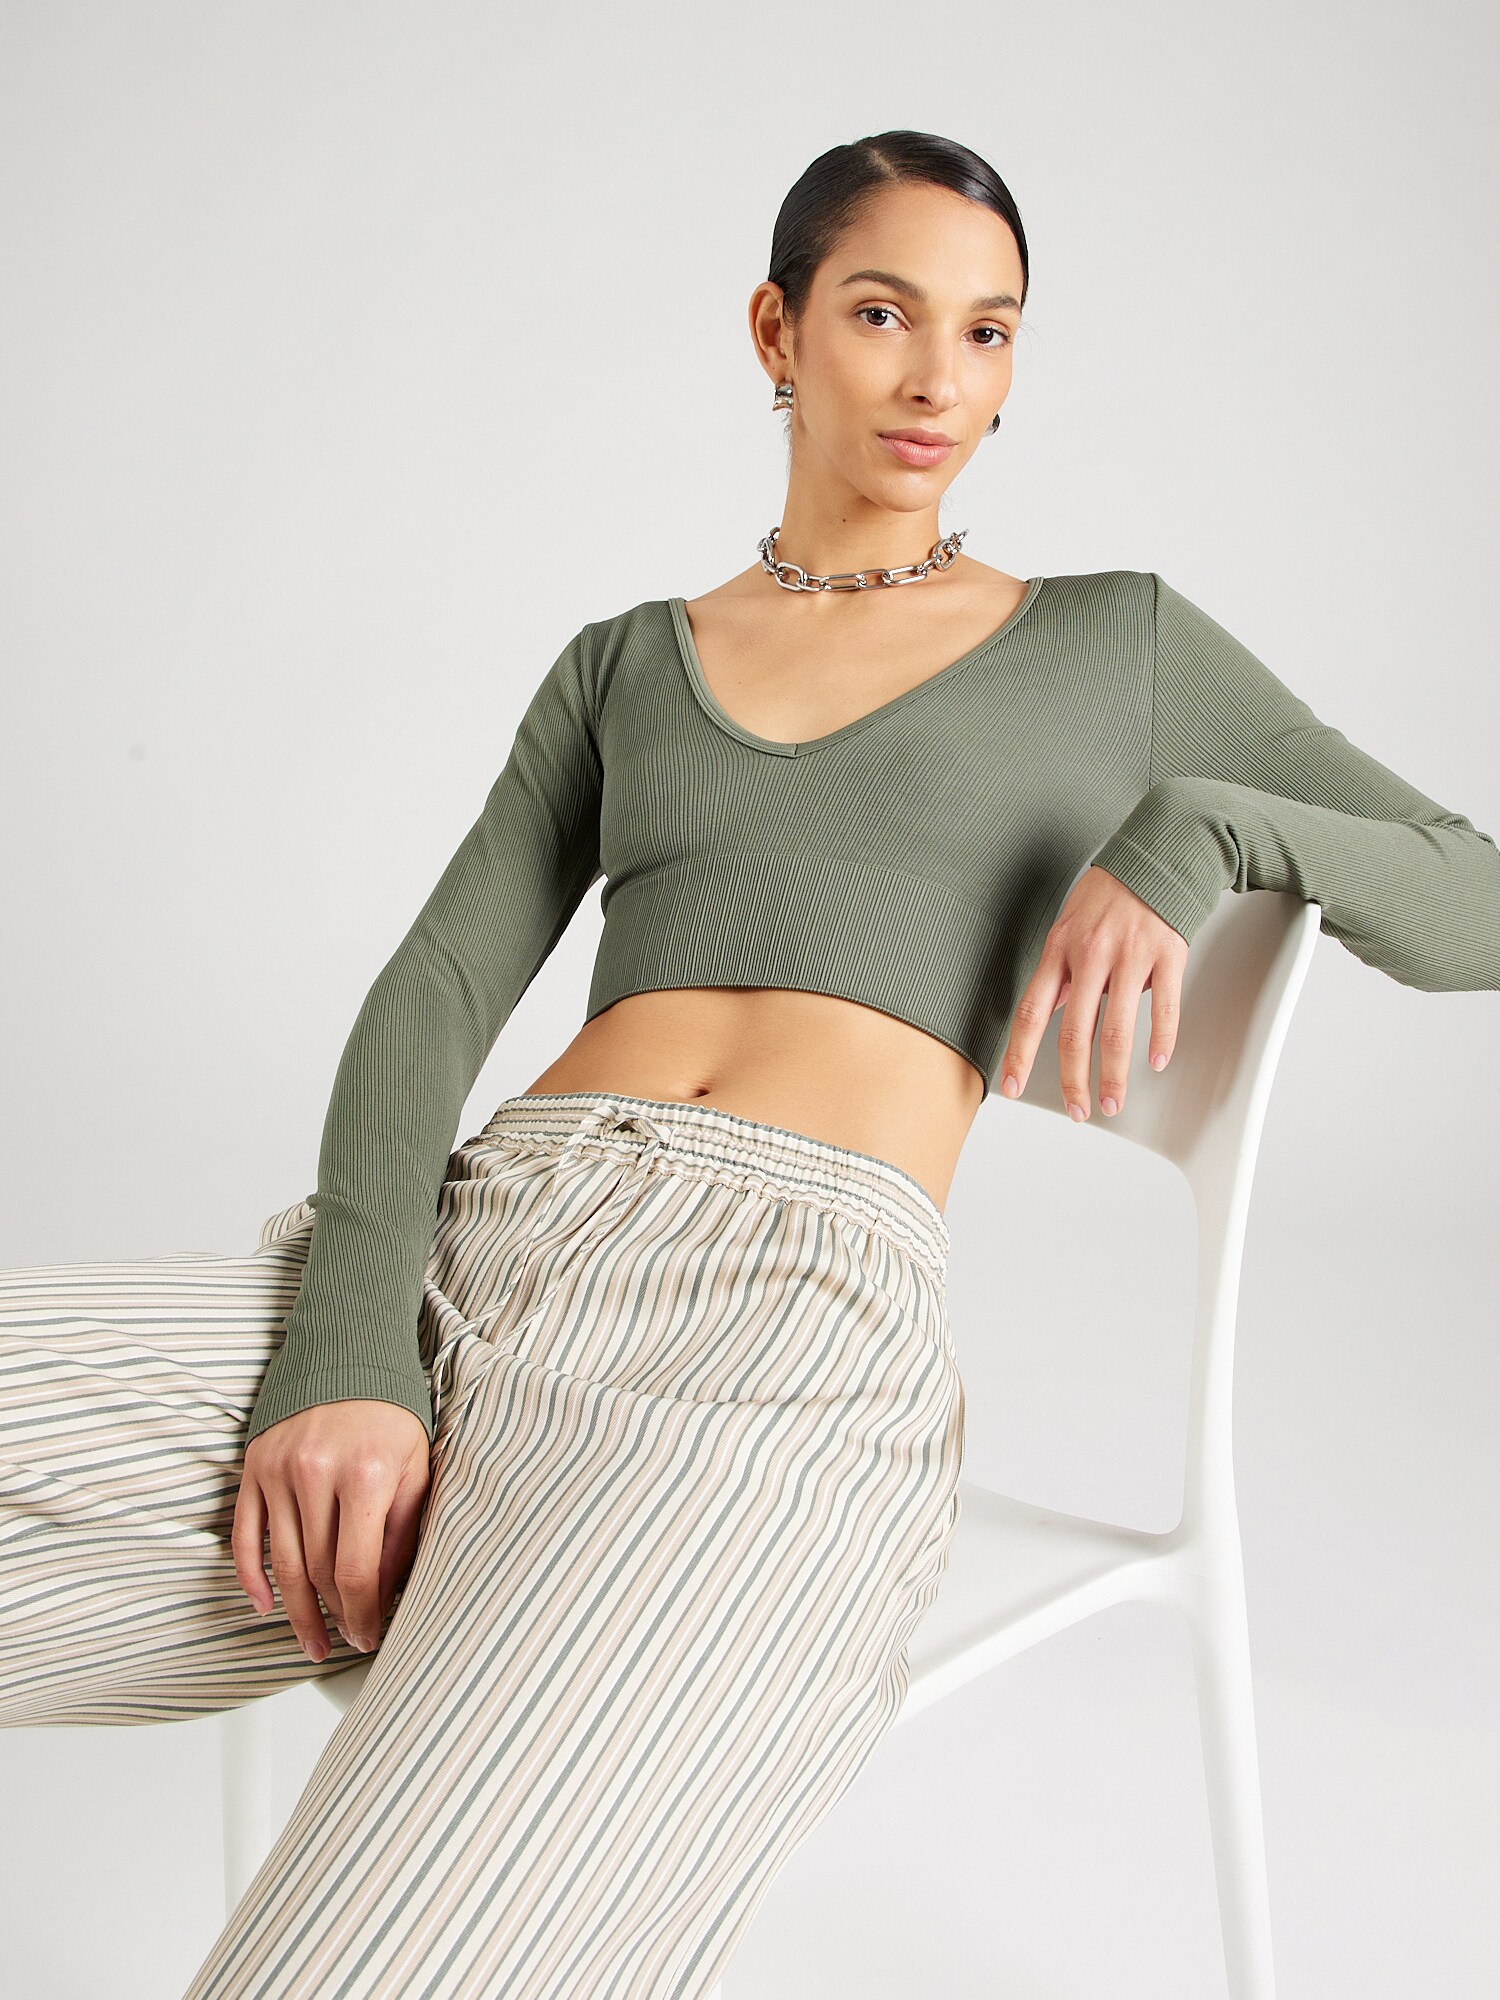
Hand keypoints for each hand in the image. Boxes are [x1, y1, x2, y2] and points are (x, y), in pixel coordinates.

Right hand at [232, 1400, 431, 1660]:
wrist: (347, 1352)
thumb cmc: (390, 1411)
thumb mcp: (416, 1465)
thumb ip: (402, 1529)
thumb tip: (389, 1591)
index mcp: (364, 1475)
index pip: (355, 1570)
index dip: (362, 1613)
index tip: (369, 1635)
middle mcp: (315, 1473)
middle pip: (317, 1571)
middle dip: (334, 1615)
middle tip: (346, 1640)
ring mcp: (278, 1471)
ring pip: (281, 1562)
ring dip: (295, 1612)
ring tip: (312, 1641)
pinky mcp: (254, 1467)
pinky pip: (244, 1535)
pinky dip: (251, 1576)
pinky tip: (266, 1604)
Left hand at [999, 864, 1187, 1119]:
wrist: (1159, 852)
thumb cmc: (1111, 891)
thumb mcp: (1069, 925)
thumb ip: (1062, 972)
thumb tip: (1051, 1014)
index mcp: (1060, 949)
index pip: (1032, 1012)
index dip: (1020, 1054)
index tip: (1013, 1086)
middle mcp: (1091, 954)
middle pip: (1076, 1032)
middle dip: (1074, 1080)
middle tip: (1078, 1110)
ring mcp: (1130, 955)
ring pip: (1118, 1030)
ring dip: (1115, 1075)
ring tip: (1114, 1101)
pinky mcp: (1168, 953)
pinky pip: (1165, 1007)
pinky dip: (1161, 1040)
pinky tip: (1156, 1061)